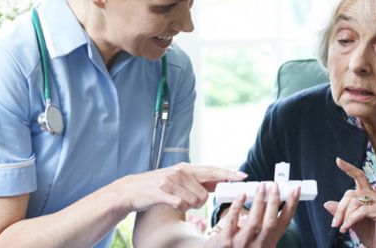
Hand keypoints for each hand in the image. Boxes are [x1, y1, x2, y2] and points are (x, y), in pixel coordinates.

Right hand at [113, 162, 246, 212]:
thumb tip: (221, 181)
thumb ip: (199, 180)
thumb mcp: (179, 178)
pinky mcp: (162, 192)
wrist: (132, 190)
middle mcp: (180, 172)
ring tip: (175, 201)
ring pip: (194, 201)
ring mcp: (171, 181)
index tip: (243, 176)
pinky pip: (181, 205)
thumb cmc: (158, 186)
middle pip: (204, 192)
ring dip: (187, 206)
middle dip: (201, 201)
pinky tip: (170, 204)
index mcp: (186, 168)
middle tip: (190, 201)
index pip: (212, 170)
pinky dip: (178, 208)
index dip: (228, 174)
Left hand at [205, 183, 299, 247]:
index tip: (295, 190)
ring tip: (261, 186)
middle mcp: (258, 245)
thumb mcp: (259, 242)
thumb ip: (265, 228)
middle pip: (271, 222)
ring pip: (254, 221)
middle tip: (275, 186)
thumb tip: (273, 202)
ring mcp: (241, 244)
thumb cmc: (242, 247)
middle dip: (275, 202)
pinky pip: (232, 220)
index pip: (283, 223)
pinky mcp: (225, 241)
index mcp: (268, 243)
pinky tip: (241, 195)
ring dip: (259, 202)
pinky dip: (237, 206)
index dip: (291, 206)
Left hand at [324, 157, 375, 247]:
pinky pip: (361, 211)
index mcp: (368, 194)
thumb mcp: (350, 220)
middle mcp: (375, 195)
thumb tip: (326, 203)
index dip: (349, 168)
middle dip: (339, 209)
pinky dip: (351, 220)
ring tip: (342, 228)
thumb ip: (341, 211)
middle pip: (351, 194)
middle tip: (334, 223)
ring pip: (354, 202)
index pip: (359, 176)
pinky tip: (347, 228)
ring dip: (344, 217)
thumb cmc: (369, 232)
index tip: (338, 160)